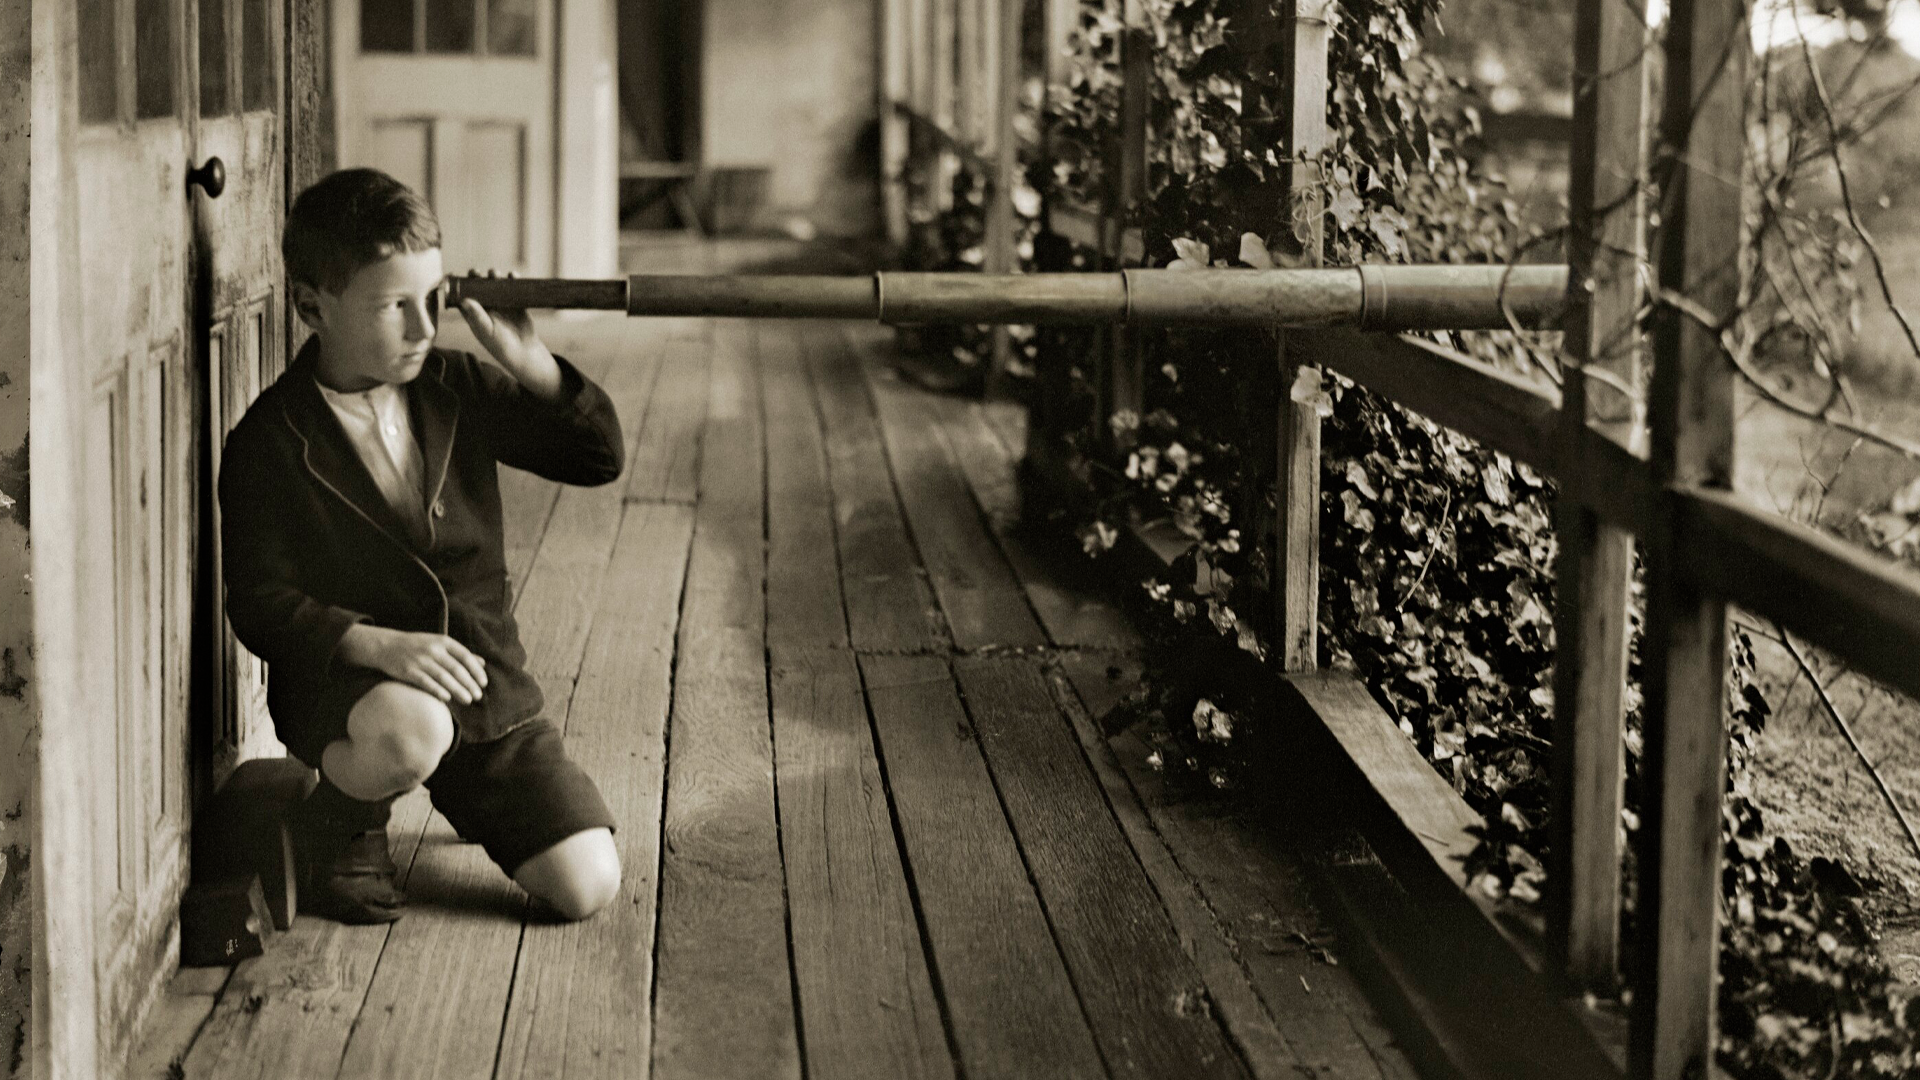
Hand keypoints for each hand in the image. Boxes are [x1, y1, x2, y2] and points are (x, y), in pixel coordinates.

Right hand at [339, 625, 487, 704]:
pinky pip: (425, 682)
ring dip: (457, 690)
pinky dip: (437, 690)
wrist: (387, 645)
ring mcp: (420, 660)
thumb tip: (482, 663)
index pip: (465, 656)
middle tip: (478, 696)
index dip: (476, 670)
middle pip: (456, 668)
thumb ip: (460, 653)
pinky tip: (447, 699)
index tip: (484, 683)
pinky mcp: (408, 671)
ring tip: (468, 700)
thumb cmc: (418, 646)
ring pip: (443, 677)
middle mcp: (433, 649)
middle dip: (469, 683)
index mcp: (443, 641)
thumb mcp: (439, 644)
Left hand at [457, 269, 559, 396]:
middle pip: (479, 288)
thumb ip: (476, 315)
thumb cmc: (501, 344)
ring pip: (495, 286)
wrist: (524, 351)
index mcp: (475, 315)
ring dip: (494, 277)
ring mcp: (501, 305)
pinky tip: (512, 275)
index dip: (459, 286)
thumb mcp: (486, 330)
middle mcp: (487, 308)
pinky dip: (512, 280)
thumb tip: (464, 299)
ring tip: (494, 273)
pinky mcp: (515, 303)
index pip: (463, 297)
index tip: (455, 274)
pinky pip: (513, 288)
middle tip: (476, 271)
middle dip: (477, 278)